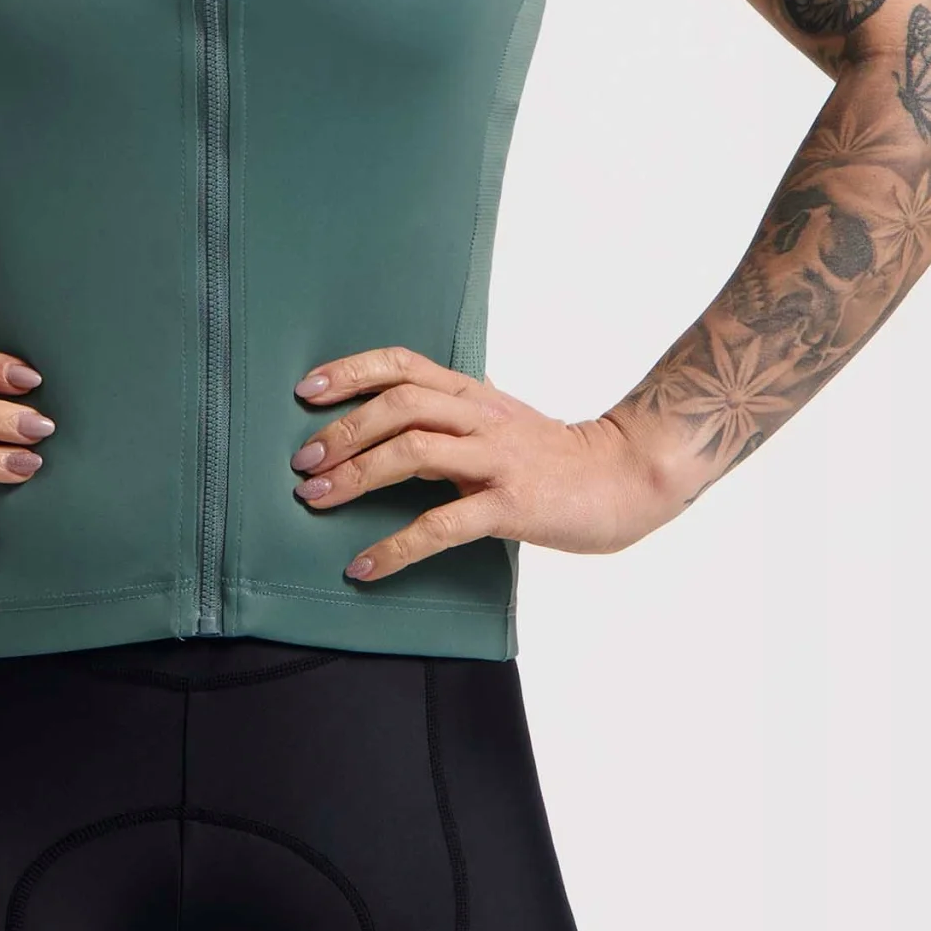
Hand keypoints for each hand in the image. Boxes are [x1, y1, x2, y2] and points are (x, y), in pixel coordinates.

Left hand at [288, 346, 682, 581]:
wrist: (628, 477)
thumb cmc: (559, 454)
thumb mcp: (503, 419)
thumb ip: (456, 413)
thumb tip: (408, 407)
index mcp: (472, 395)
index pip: (403, 364)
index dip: (350, 372)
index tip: (305, 390)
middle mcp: (479, 418)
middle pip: (399, 404)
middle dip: (343, 430)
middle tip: (302, 461)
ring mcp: (496, 460)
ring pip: (413, 452)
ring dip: (356, 474)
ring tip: (315, 499)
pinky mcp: (511, 505)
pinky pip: (442, 525)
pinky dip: (396, 547)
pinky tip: (366, 566)